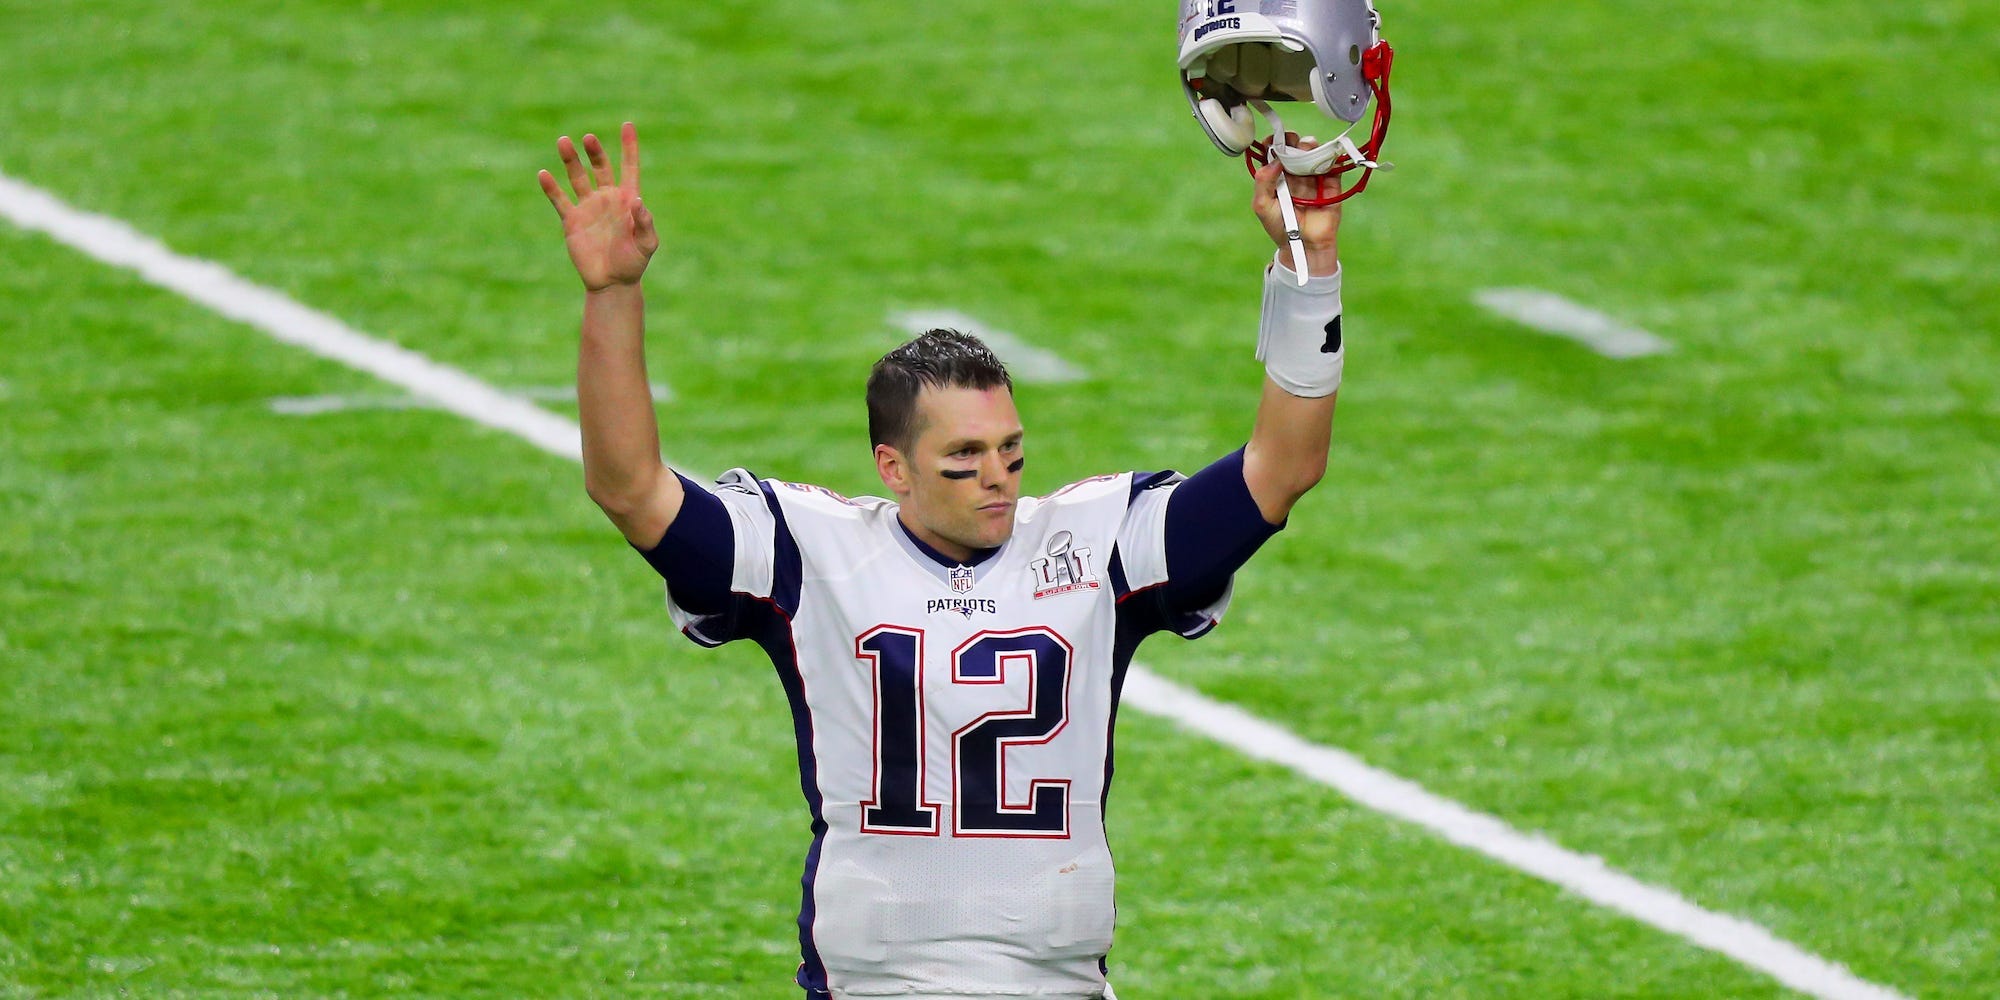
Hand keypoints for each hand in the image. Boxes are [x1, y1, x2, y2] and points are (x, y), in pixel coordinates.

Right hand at [538, 122, 658, 291]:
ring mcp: (587, 207)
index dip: (629, 146)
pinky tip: (544, 174)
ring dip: (571, 160)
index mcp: (627, 199)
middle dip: (594, 151)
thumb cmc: (634, 263)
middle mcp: (606, 198)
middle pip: (600, 167)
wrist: (612, 282)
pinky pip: (559, 200)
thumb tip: (638, 201)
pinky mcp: (571, 220)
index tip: (627, 124)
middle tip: (589, 138)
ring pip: (577, 177)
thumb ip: (645, 223)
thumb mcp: (647, 244)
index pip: (629, 167)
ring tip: (563, 141)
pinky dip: (551, 187)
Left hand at [1252, 133, 1341, 273]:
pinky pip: (1332, 162)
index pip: (1274, 152)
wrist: (1305, 245)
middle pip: (1293, 146)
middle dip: (1292, 139)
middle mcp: (1294, 172)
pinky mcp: (1331, 181)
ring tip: (1306, 151)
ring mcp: (1312, 175)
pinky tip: (1322, 159)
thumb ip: (1263, 183)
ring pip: (1312, 150)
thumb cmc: (1280, 227)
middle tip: (1291, 144)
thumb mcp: (1263, 206)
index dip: (1273, 142)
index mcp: (1276, 176)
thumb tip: (1273, 161)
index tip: (1273, 141)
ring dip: (1309, 145)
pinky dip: (1328, 156)